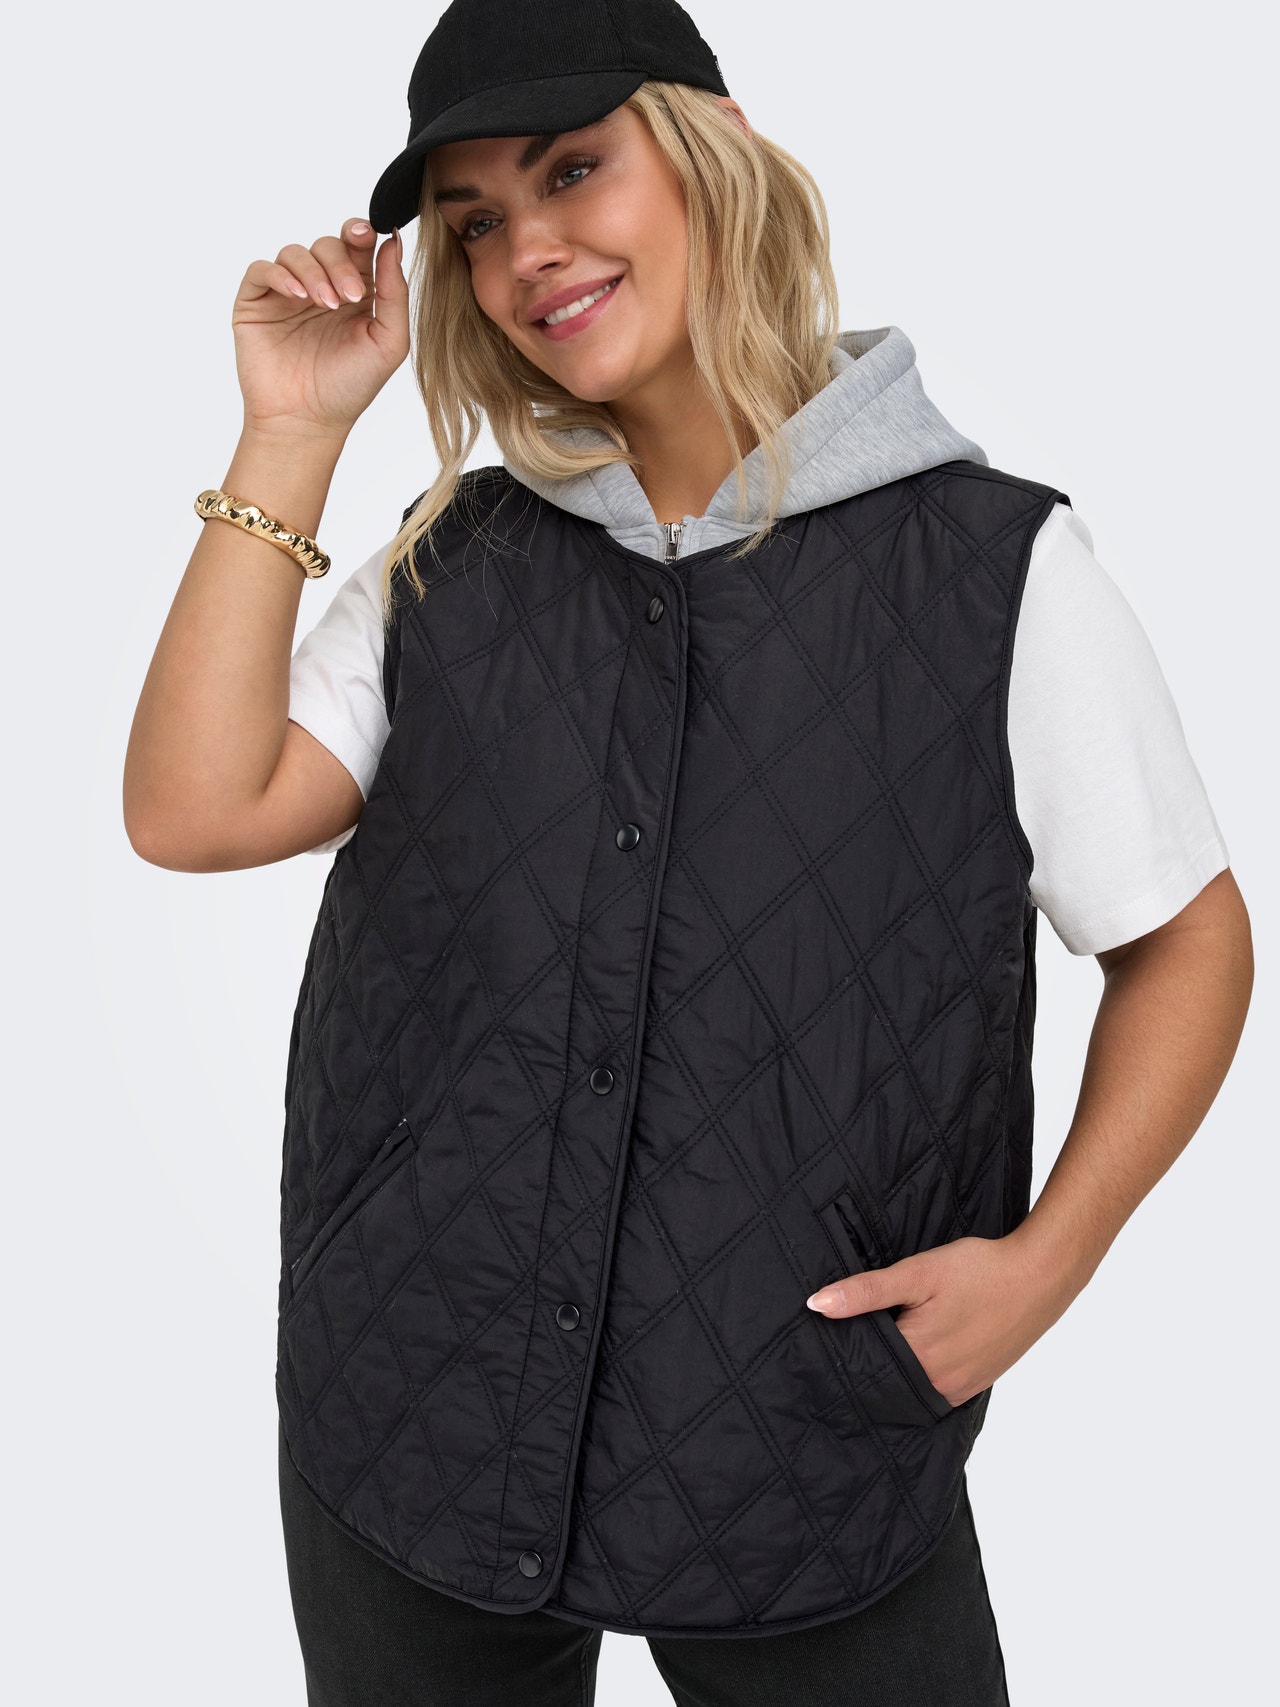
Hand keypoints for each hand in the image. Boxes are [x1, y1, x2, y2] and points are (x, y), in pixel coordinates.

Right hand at [231, 216, 410, 439]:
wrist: (309, 421)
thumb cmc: (350, 387)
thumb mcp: (388, 342)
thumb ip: (395, 292)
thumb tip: (393, 241)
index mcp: (355, 291)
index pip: (356, 246)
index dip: (360, 232)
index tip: (366, 234)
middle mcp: (321, 286)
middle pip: (327, 245)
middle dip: (339, 264)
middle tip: (349, 298)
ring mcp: (287, 293)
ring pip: (295, 252)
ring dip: (313, 272)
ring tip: (324, 305)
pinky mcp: (256, 302)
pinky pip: (261, 269)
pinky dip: (280, 274)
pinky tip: (297, 295)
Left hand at [805, 1231, 1078, 1407]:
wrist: (1039, 1276)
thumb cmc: (979, 1270)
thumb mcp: (916, 1273)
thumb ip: (866, 1292)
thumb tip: (817, 1305)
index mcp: (916, 1359)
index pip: (862, 1365)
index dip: (843, 1347)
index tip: (826, 1334)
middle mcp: (936, 1385)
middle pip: (885, 1379)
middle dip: (868, 1360)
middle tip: (856, 1331)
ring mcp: (958, 1389)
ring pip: (909, 1386)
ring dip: (895, 1367)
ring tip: (887, 1334)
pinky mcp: (974, 1385)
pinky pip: (934, 1388)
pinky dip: (920, 1372)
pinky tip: (918, 1346)